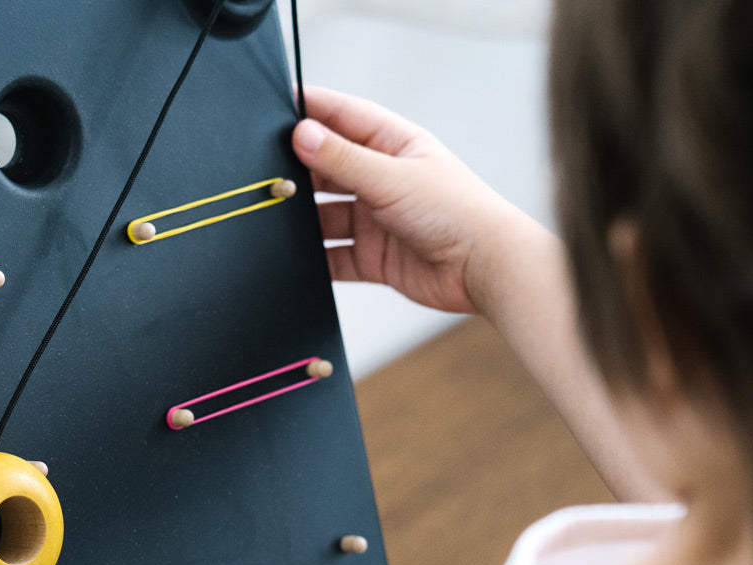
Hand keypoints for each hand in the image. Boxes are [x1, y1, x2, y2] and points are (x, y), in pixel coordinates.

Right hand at [291, 86, 532, 318]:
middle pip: (326, 168)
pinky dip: (314, 258)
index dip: (310, 109)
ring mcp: (375, 219)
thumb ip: (343, 159)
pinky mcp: (372, 257)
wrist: (484, 270)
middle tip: (267, 173)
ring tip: (278, 216)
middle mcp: (381, 179)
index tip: (276, 107)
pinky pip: (332, 256)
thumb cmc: (459, 212)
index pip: (342, 117)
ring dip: (302, 219)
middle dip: (298, 171)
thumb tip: (302, 134)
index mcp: (393, 145)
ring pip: (323, 215)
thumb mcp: (393, 177)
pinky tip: (296, 256)